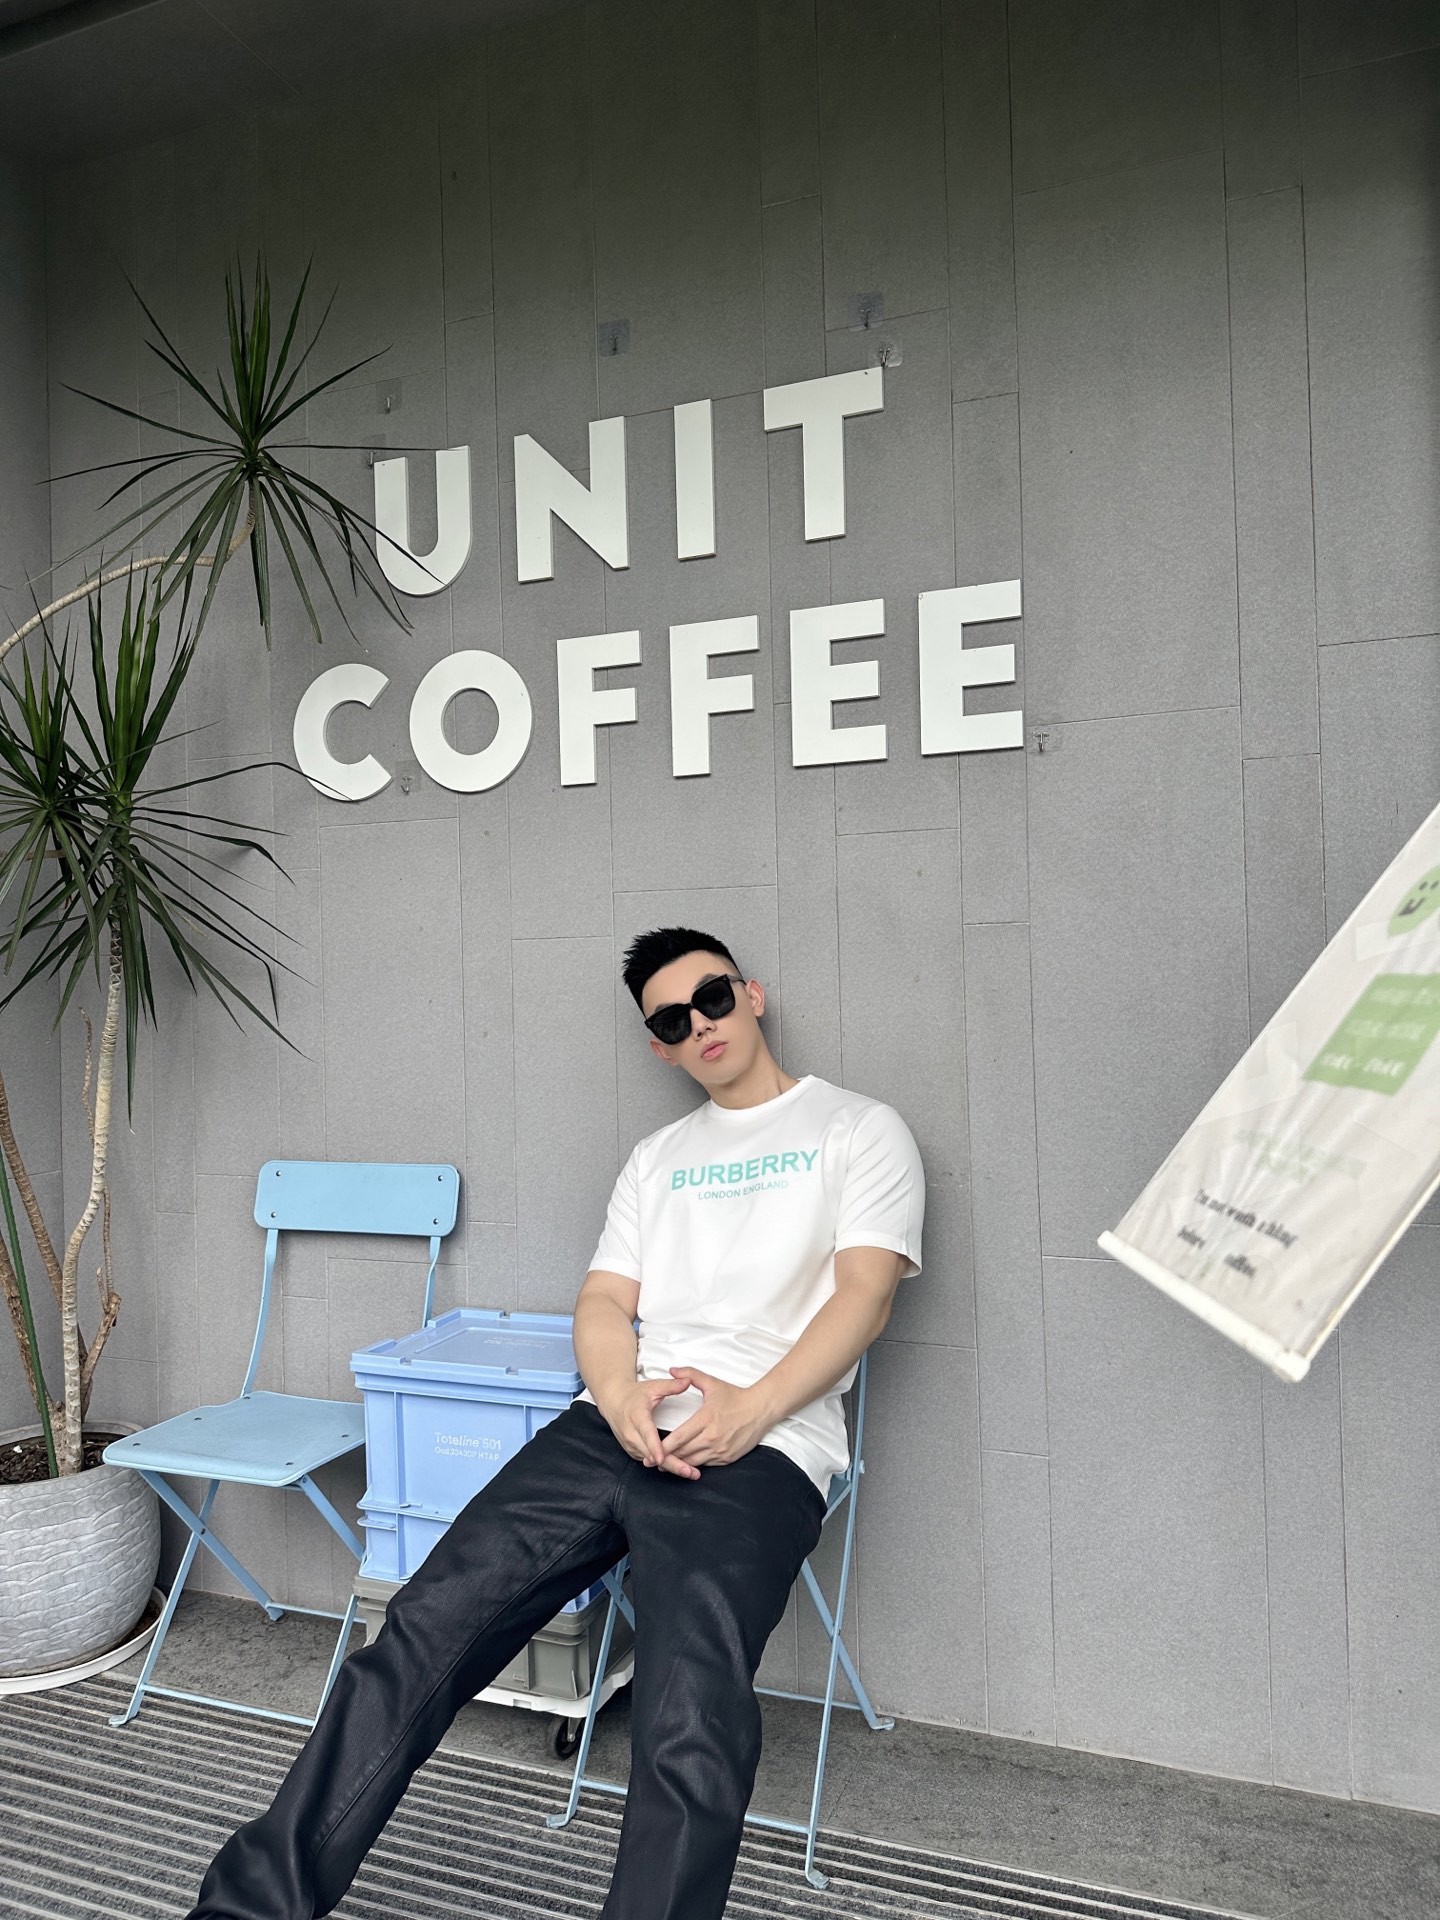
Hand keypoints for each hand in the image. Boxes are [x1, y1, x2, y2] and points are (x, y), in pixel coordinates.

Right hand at [595, 1377, 692, 1474]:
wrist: (614, 1401)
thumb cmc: (634, 1395)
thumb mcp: (653, 1387)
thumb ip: (671, 1386)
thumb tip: (687, 1381)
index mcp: (637, 1416)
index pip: (646, 1434)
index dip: (655, 1448)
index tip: (662, 1458)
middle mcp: (631, 1433)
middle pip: (651, 1454)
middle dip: (672, 1464)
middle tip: (691, 1472)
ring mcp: (630, 1444)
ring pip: (650, 1460)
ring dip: (670, 1467)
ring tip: (690, 1473)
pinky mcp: (632, 1451)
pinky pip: (648, 1460)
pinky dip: (662, 1465)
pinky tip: (679, 1469)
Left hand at [657, 1368, 772, 1472]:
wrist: (760, 1409)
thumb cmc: (735, 1396)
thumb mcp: (712, 1383)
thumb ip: (690, 1375)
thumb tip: (672, 1369)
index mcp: (706, 1419)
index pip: (679, 1437)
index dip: (663, 1446)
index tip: (652, 1450)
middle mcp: (712, 1438)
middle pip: (683, 1453)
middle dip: (667, 1457)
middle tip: (652, 1460)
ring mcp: (720, 1450)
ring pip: (693, 1462)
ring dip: (680, 1463)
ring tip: (666, 1463)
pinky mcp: (727, 1458)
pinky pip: (706, 1465)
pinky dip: (695, 1464)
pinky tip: (686, 1462)